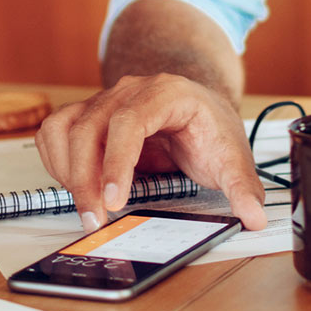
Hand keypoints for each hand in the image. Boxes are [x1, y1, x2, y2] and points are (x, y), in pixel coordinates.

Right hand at [35, 73, 267, 231]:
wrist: (197, 108)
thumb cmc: (209, 128)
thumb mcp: (232, 156)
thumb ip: (243, 188)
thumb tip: (254, 218)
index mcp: (166, 93)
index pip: (129, 120)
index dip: (117, 161)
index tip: (115, 199)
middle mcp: (129, 91)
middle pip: (90, 128)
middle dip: (87, 179)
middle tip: (96, 219)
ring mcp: (103, 100)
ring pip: (67, 129)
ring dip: (68, 173)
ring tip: (88, 210)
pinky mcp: (87, 116)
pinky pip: (56, 133)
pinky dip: (57, 162)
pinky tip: (75, 188)